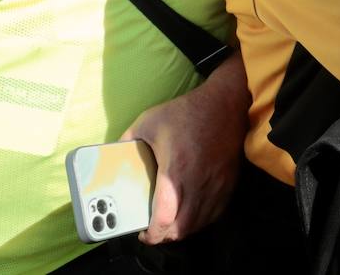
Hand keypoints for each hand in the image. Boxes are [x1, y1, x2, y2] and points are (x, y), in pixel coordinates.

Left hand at [119, 57, 246, 243]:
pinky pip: (215, 213)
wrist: (226, 102)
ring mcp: (218, 183)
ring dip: (183, 229)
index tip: (142, 233)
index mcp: (176, 168)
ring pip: (200, 223)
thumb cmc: (186, 112)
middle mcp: (199, 181)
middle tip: (153, 231)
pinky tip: (190, 213)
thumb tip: (109, 160)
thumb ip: (126, 142)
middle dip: (165, 236)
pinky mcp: (230, 181)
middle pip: (183, 227)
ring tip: (169, 223)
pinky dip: (201, 220)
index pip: (165, 215)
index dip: (152, 232)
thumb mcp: (148, 121)